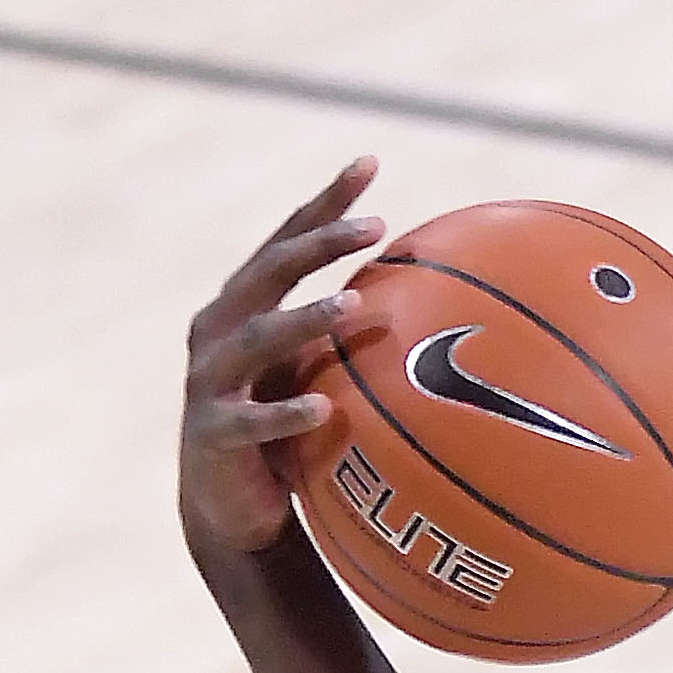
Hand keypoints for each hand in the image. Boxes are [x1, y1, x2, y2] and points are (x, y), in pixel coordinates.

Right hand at [179, 158, 382, 556]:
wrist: (232, 509)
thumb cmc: (288, 433)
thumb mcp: (324, 377)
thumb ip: (363, 342)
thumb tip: (461, 316)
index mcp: (245, 306)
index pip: (288, 241)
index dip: (325, 201)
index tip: (370, 162)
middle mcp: (220, 331)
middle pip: (269, 271)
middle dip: (318, 243)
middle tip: (372, 225)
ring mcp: (210, 381)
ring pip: (257, 339)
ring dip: (307, 319)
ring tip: (355, 306)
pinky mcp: (212, 435)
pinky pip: (252, 423)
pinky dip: (285, 414)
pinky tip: (324, 409)